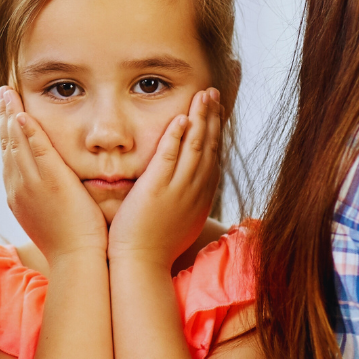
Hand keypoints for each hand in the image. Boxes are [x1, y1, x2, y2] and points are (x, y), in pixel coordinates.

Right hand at [0, 86, 110, 262]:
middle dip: (3, 116)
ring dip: (11, 114)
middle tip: (3, 92)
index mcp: (19, 194)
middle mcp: (18, 187)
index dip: (6, 131)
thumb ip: (48, 196)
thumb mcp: (51, 216)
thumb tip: (52, 188)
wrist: (76, 260)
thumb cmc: (71, 242)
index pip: (9, 155)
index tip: (7, 112)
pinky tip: (22, 114)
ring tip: (7, 92)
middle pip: (7, 143)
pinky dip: (27, 131)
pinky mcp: (51, 181)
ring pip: (16, 142)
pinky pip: (36, 150)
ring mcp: (32, 184)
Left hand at [107, 88, 221, 268]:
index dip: (216, 131)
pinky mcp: (157, 189)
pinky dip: (177, 136)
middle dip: (213, 117)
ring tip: (204, 95)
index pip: (213, 157)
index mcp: (201, 198)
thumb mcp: (179, 222)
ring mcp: (178, 189)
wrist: (142, 265)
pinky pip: (170, 156)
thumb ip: (183, 202)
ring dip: (201, 118)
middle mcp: (196, 191)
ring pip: (195, 147)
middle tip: (214, 93)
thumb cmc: (154, 247)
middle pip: (210, 146)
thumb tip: (185, 192)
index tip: (217, 111)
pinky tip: (181, 119)